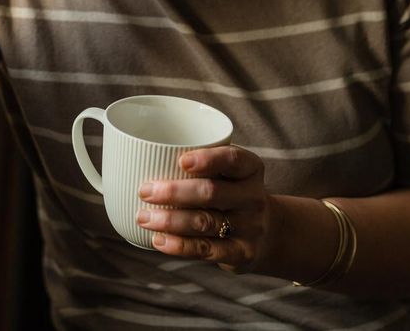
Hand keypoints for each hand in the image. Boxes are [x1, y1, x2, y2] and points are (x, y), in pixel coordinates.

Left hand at [136, 145, 274, 273]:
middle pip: (212, 192)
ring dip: (169, 220)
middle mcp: (253, 196)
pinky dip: (179, 245)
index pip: (233, 159)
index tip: (181, 160)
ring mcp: (250, 227)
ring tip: (143, 217)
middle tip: (144, 190)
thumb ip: (201, 163)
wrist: (269, 233)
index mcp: (251, 168)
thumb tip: (140, 156)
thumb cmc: (232, 193)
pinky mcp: (242, 253)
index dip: (208, 159)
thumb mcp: (230, 173)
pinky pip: (207, 249)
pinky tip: (158, 240)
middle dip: (174, 192)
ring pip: (204, 222)